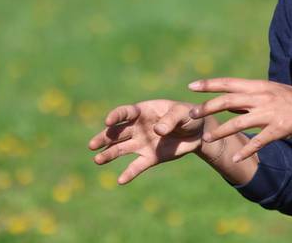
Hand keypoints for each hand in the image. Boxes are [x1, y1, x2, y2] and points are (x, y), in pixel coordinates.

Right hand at [88, 99, 203, 184]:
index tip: (108, 121)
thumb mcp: (183, 113)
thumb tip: (158, 130)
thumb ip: (171, 120)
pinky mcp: (150, 158)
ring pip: (121, 149)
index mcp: (144, 111)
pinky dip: (129, 173)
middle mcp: (138, 127)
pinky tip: (121, 180)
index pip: (125, 112)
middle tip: (92, 145)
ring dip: (109, 154)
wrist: (199, 133)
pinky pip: (136, 166)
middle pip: (117, 132)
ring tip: (97, 160)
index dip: (116, 116)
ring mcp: (142, 143)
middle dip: (104, 137)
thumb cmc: (189, 115)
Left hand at [188, 78, 291, 162]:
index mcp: (260, 86)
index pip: (229, 83)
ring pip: (240, 122)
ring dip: (222, 132)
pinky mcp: (280, 128)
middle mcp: (263, 97)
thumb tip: (228, 104)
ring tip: (208, 140)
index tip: (191, 87)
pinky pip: (260, 141)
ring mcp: (271, 113)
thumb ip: (250, 98)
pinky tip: (236, 158)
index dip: (209, 84)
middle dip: (208, 107)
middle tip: (190, 114)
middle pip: (229, 101)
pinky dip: (247, 150)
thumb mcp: (272, 92)